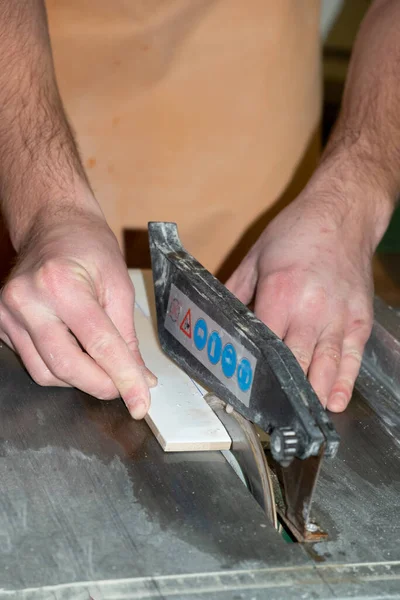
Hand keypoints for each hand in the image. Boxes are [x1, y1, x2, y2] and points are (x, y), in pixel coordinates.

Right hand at [0, 210, 155, 418]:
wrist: (52, 225)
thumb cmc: (88, 246)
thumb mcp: (118, 285)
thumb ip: (127, 336)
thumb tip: (140, 378)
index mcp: (61, 284)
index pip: (98, 344)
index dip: (124, 378)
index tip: (141, 403)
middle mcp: (27, 300)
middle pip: (66, 366)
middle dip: (101, 386)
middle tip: (126, 389)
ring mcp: (7, 313)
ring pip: (46, 373)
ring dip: (81, 379)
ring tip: (103, 365)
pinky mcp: (0, 324)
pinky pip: (33, 362)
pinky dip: (61, 368)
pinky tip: (78, 352)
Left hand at [226, 192, 373, 412]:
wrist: (343, 212)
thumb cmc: (297, 231)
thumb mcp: (256, 256)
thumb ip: (235, 290)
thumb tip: (216, 315)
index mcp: (279, 294)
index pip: (263, 345)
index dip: (252, 371)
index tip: (242, 392)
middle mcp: (310, 311)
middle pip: (294, 363)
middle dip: (281, 392)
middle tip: (268, 417)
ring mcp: (339, 316)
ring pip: (324, 367)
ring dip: (311, 396)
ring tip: (299, 420)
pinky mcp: (359, 318)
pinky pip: (351, 357)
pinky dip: (343, 382)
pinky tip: (334, 401)